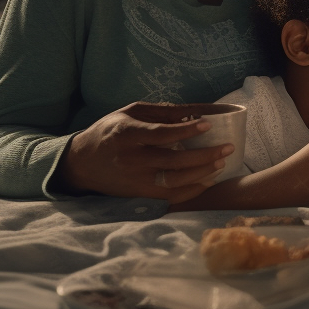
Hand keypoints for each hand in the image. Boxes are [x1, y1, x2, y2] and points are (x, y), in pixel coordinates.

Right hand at [59, 102, 234, 203]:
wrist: (81, 163)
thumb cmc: (110, 132)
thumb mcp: (130, 113)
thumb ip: (160, 112)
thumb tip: (195, 110)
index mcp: (127, 135)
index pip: (160, 134)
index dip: (185, 131)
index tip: (208, 125)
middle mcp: (131, 160)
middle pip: (173, 161)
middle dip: (205, 156)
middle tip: (227, 148)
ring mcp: (135, 181)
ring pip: (174, 182)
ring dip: (202, 173)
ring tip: (221, 163)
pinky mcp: (138, 196)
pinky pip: (170, 198)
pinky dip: (192, 191)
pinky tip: (207, 181)